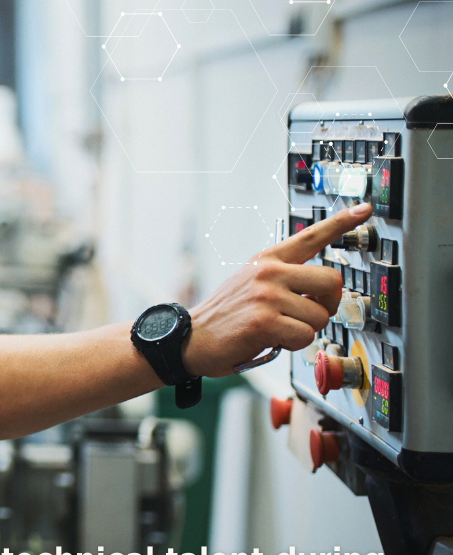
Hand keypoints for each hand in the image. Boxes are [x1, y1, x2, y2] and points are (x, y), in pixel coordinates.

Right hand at [183, 201, 369, 376]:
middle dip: (327, 305)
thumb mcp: (249, 283)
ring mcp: (266, 296)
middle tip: (308, 315)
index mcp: (267, 260)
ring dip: (305, 331)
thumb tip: (319, 294)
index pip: (310, 236)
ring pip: (319, 317)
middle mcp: (269, 272)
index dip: (341, 222)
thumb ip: (283, 279)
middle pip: (331, 282)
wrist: (190, 339)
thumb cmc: (225, 317)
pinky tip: (272, 341)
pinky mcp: (264, 322)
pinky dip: (293, 346)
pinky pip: (304, 337)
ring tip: (278, 330)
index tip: (364, 208)